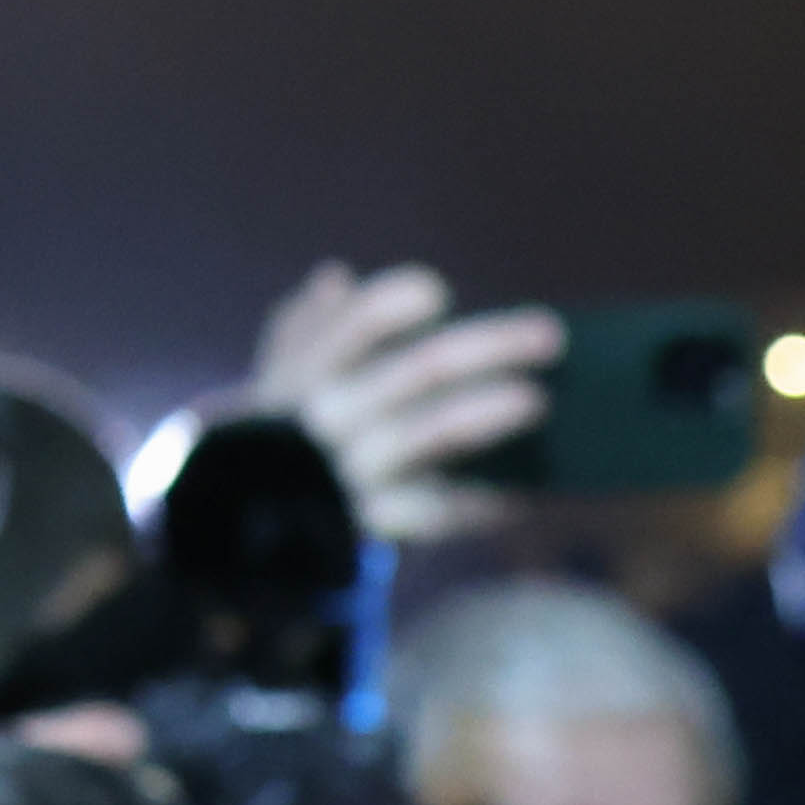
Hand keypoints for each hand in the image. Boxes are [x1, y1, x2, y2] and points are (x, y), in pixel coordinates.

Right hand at [243, 264, 564, 544]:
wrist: (253, 515)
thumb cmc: (287, 422)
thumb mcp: (284, 368)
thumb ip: (312, 324)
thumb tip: (335, 279)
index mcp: (312, 369)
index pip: (359, 322)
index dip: (398, 301)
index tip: (437, 294)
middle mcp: (335, 418)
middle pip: (424, 368)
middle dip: (493, 346)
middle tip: (551, 335)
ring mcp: (358, 473)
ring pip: (436, 434)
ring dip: (491, 412)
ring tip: (536, 400)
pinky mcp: (381, 524)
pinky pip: (441, 511)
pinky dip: (483, 499)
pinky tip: (522, 490)